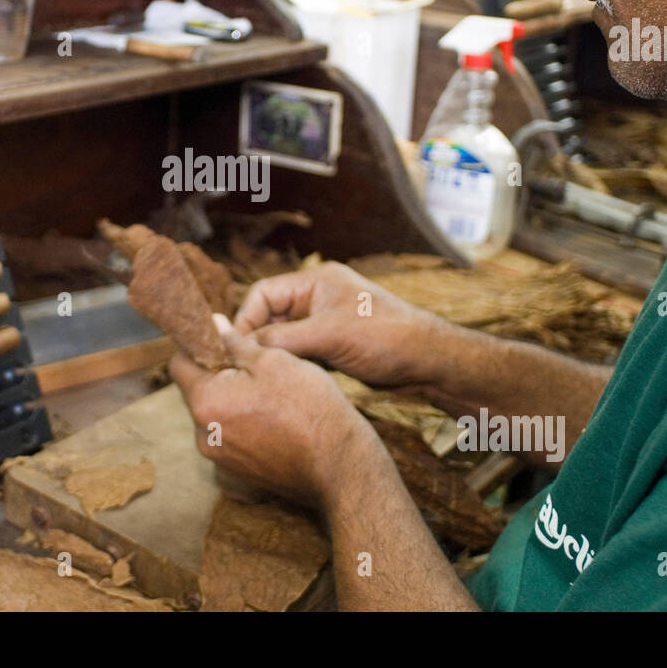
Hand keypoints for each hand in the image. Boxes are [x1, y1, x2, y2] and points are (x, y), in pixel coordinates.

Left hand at [169, 314, 379, 508]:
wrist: (338, 464)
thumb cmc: (308, 407)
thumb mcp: (273, 360)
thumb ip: (236, 342)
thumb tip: (214, 324)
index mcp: (205, 402)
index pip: (180, 364)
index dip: (199, 346)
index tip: (223, 340)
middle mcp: (203, 435)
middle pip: (198, 391)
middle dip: (219, 374)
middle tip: (255, 365)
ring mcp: (220, 458)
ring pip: (216, 414)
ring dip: (233, 400)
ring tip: (269, 395)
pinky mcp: (238, 472)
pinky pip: (230, 437)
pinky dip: (244, 424)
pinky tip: (274, 419)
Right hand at [233, 261, 444, 387]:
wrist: (430, 362)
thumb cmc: (387, 337)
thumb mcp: (330, 335)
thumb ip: (283, 339)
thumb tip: (239, 345)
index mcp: (315, 282)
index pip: (263, 294)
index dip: (245, 319)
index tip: (236, 349)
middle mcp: (316, 300)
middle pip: (269, 318)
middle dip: (257, 341)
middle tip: (244, 369)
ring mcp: (324, 325)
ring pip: (283, 340)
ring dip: (274, 358)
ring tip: (264, 379)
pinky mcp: (332, 349)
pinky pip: (299, 356)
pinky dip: (291, 368)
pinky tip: (287, 384)